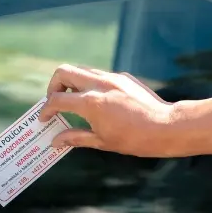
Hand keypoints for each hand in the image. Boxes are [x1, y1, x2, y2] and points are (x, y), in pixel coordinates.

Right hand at [41, 65, 178, 156]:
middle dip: (54, 86)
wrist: (166, 126)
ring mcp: (112, 78)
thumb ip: (75, 138)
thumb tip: (54, 142)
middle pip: (63, 71)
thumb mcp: (101, 142)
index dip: (46, 109)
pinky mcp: (123, 77)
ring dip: (72, 83)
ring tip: (74, 102)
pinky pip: (100, 76)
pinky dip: (91, 85)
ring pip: (82, 70)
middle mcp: (99, 84)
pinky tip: (98, 102)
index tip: (45, 119)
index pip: (57, 99)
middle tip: (55, 102)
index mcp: (90, 102)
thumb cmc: (135, 139)